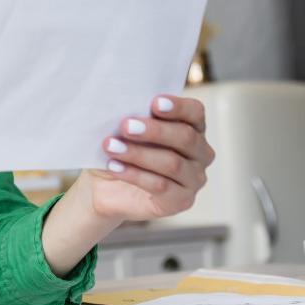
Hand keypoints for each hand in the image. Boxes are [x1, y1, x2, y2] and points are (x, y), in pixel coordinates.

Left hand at [86, 95, 215, 221]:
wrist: (104, 186)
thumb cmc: (119, 149)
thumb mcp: (122, 130)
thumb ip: (132, 117)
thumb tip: (124, 105)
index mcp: (191, 128)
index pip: (195, 112)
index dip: (178, 107)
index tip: (154, 103)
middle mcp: (200, 153)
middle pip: (186, 137)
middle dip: (154, 130)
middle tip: (125, 126)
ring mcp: (194, 179)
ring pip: (172, 163)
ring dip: (138, 153)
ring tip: (111, 146)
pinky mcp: (181, 201)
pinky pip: (161, 186)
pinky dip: (135, 175)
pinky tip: (114, 166)